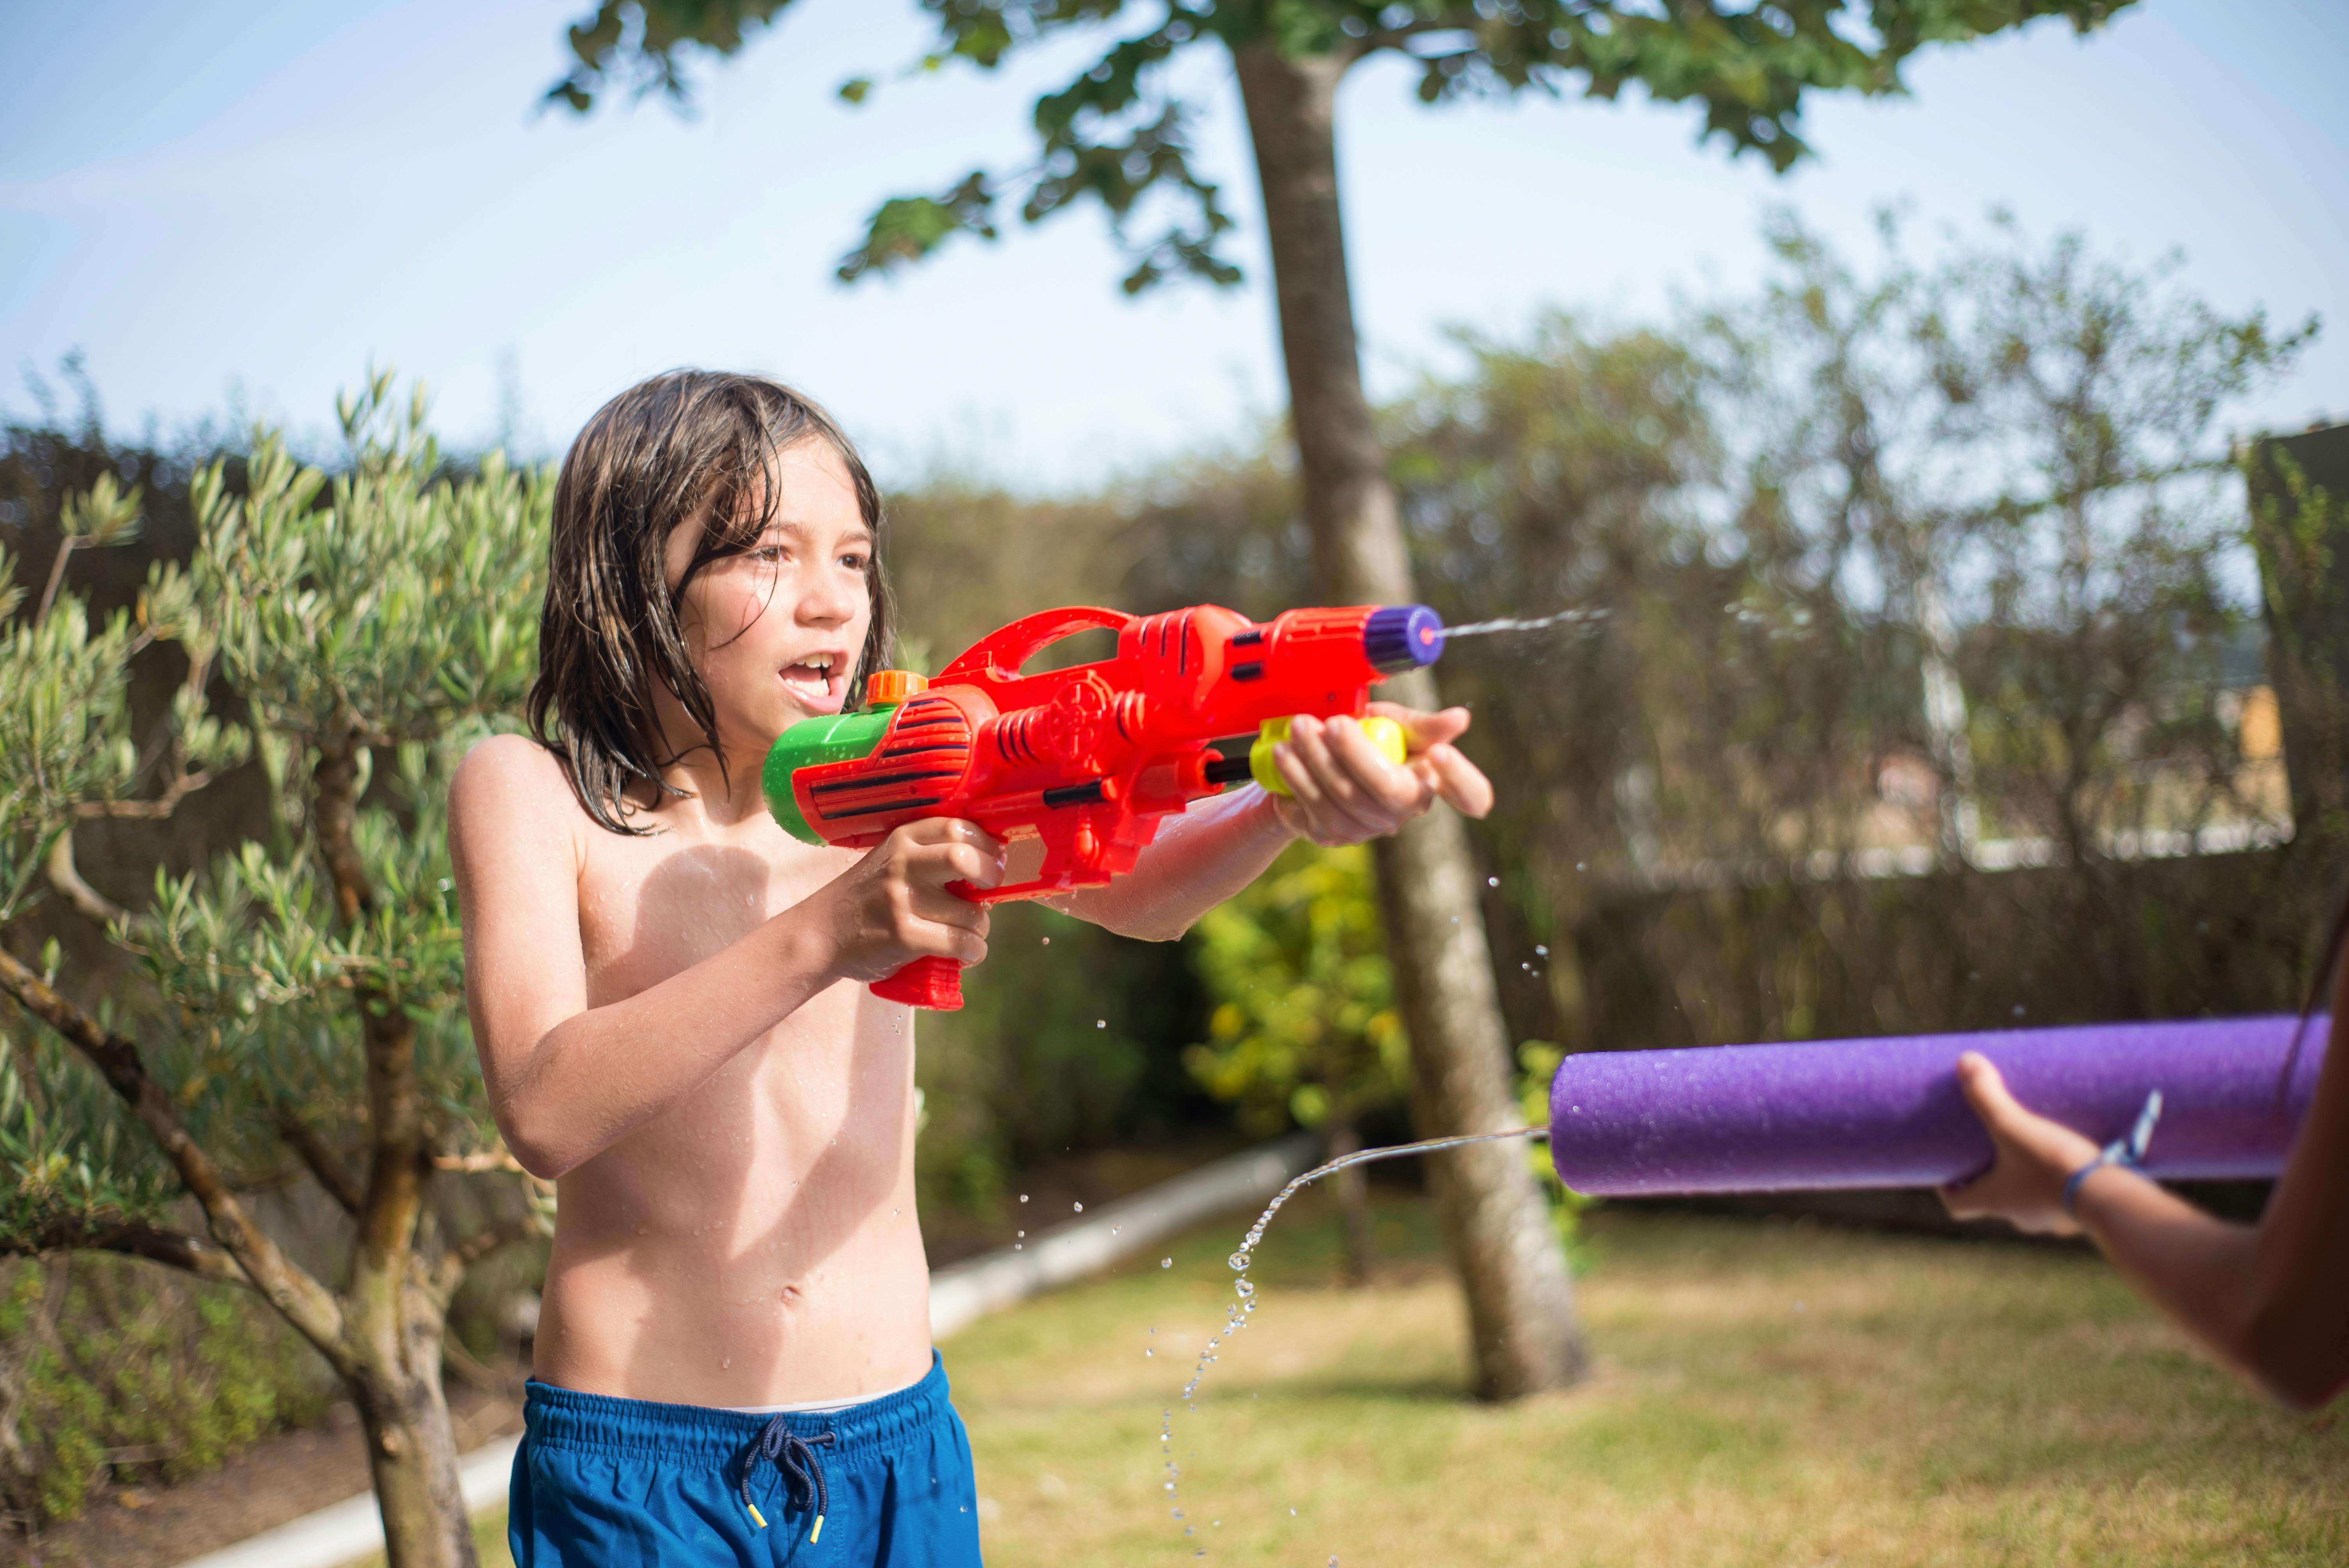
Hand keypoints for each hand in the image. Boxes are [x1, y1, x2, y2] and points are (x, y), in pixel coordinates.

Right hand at [813, 818, 1000, 981]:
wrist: (820, 935)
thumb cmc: (866, 899)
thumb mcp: (892, 862)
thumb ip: (931, 855)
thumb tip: (991, 863)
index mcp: (903, 840)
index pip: (957, 826)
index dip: (986, 843)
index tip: (994, 859)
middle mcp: (902, 864)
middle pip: (963, 856)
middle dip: (990, 874)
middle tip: (990, 889)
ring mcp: (901, 900)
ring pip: (970, 911)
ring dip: (981, 927)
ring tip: (969, 932)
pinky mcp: (904, 936)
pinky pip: (960, 942)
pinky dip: (974, 951)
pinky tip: (966, 952)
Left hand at [1266, 702, 1494, 847]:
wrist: (1319, 758)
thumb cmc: (1369, 737)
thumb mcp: (1395, 722)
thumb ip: (1422, 724)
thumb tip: (1460, 720)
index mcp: (1430, 779)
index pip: (1472, 794)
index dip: (1461, 780)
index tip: (1440, 754)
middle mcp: (1404, 812)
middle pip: (1387, 791)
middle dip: (1354, 754)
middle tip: (1328, 722)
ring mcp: (1368, 828)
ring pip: (1342, 804)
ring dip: (1314, 765)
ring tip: (1296, 731)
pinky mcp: (1331, 834)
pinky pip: (1311, 815)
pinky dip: (1295, 785)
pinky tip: (1285, 761)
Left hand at [1938, 1052, 2103, 1235]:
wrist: (2110, 1198)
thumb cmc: (2053, 1165)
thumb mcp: (2013, 1125)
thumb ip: (1986, 1095)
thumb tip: (1964, 1061)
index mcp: (1994, 1201)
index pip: (1958, 1205)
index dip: (1949, 1189)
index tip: (1948, 1171)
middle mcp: (2021, 1217)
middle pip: (1994, 1200)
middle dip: (1991, 1175)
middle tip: (1990, 1149)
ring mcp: (2053, 1220)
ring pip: (2029, 1200)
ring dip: (2026, 1179)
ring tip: (2031, 1148)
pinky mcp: (2081, 1215)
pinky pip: (2062, 1200)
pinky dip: (2058, 1183)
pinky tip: (2068, 1161)